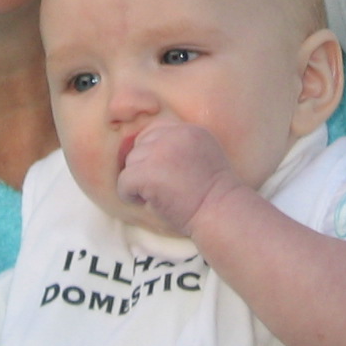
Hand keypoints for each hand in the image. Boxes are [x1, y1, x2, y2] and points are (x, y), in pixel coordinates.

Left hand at [117, 120, 240, 234]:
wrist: (221, 214)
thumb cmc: (212, 197)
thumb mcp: (202, 157)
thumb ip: (178, 147)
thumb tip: (140, 148)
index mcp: (188, 131)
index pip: (153, 134)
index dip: (155, 158)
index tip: (168, 176)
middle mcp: (174, 135)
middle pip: (139, 147)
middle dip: (146, 169)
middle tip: (165, 189)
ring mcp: (160, 152)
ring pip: (130, 164)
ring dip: (139, 183)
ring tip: (160, 197)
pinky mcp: (148, 173)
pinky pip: (123, 182)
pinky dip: (131, 196)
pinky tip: (151, 203)